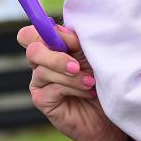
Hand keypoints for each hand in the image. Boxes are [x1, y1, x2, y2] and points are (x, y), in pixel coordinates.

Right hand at [17, 25, 125, 140]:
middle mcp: (41, 63)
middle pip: (33, 50)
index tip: (71, 40)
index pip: (31, 33)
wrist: (110, 110)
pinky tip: (87, 92)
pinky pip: (52, 88)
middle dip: (57, 57)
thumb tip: (58, 30)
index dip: (45, 32)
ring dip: (72, 76)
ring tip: (91, 82)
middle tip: (77, 66)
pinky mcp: (42, 99)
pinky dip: (73, 89)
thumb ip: (73, 40)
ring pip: (43, 70)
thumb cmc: (101, 78)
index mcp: (50, 47)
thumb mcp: (90, 53)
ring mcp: (39, 81)